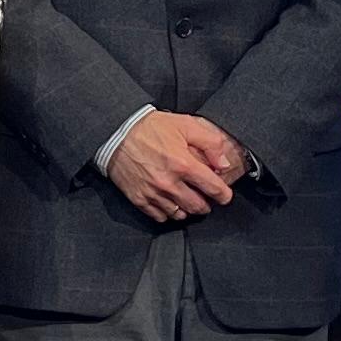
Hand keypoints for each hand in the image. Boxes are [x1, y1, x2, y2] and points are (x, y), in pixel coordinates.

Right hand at [107, 110, 247, 224]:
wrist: (116, 131)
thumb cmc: (150, 127)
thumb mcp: (185, 125)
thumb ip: (210, 143)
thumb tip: (224, 164)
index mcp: (183, 164)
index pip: (214, 189)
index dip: (224, 195)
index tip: (224, 195)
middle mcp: (169, 183)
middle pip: (198, 206)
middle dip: (206, 203)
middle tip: (205, 196)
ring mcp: (153, 193)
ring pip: (180, 214)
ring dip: (187, 209)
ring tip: (187, 199)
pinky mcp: (139, 198)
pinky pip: (160, 216)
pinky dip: (168, 213)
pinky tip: (169, 202)